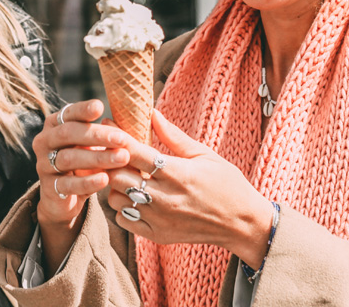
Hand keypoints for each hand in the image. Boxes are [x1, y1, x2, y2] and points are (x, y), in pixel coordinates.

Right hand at [31, 100, 131, 268]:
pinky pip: (68, 184)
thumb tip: (133, 118)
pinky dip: (87, 182)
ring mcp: (44, 165)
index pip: (68, 113)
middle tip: (122, 138)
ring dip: (97, 158)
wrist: (63, 198)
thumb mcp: (91, 145)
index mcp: (55, 125)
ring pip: (68, 158)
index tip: (101, 107)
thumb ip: (104, 132)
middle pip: (68, 133)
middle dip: (96, 135)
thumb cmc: (83, 162)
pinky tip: (105, 179)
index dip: (83, 109)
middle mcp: (45, 141)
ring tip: (122, 158)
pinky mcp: (49, 188)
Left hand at [106, 110, 274, 264]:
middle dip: (111, 160)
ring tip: (124, 173)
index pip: (134, 152)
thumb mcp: (204, 154)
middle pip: (118, 175)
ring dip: (114, 184)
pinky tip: (132, 196)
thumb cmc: (226, 183)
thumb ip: (173, 136)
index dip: (117, 137)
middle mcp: (165, 198)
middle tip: (111, 150)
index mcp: (178, 173)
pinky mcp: (158, 235)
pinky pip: (123, 220)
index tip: (107, 125)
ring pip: (115, 198)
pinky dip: (122, 207)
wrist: (242, 223)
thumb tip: (151, 112)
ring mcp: (160, 219)